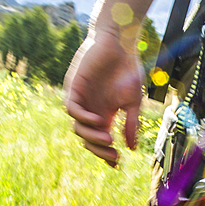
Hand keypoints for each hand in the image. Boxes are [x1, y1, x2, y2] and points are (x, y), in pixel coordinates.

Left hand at [65, 28, 143, 166]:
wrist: (120, 42)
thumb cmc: (127, 68)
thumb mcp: (132, 101)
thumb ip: (130, 123)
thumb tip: (132, 148)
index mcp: (103, 114)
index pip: (100, 140)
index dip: (106, 153)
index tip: (118, 163)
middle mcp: (89, 109)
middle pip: (87, 137)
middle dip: (99, 149)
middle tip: (114, 155)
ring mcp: (80, 99)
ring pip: (78, 126)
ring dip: (92, 136)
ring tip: (108, 140)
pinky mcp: (73, 87)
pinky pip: (72, 109)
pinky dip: (83, 118)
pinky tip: (98, 122)